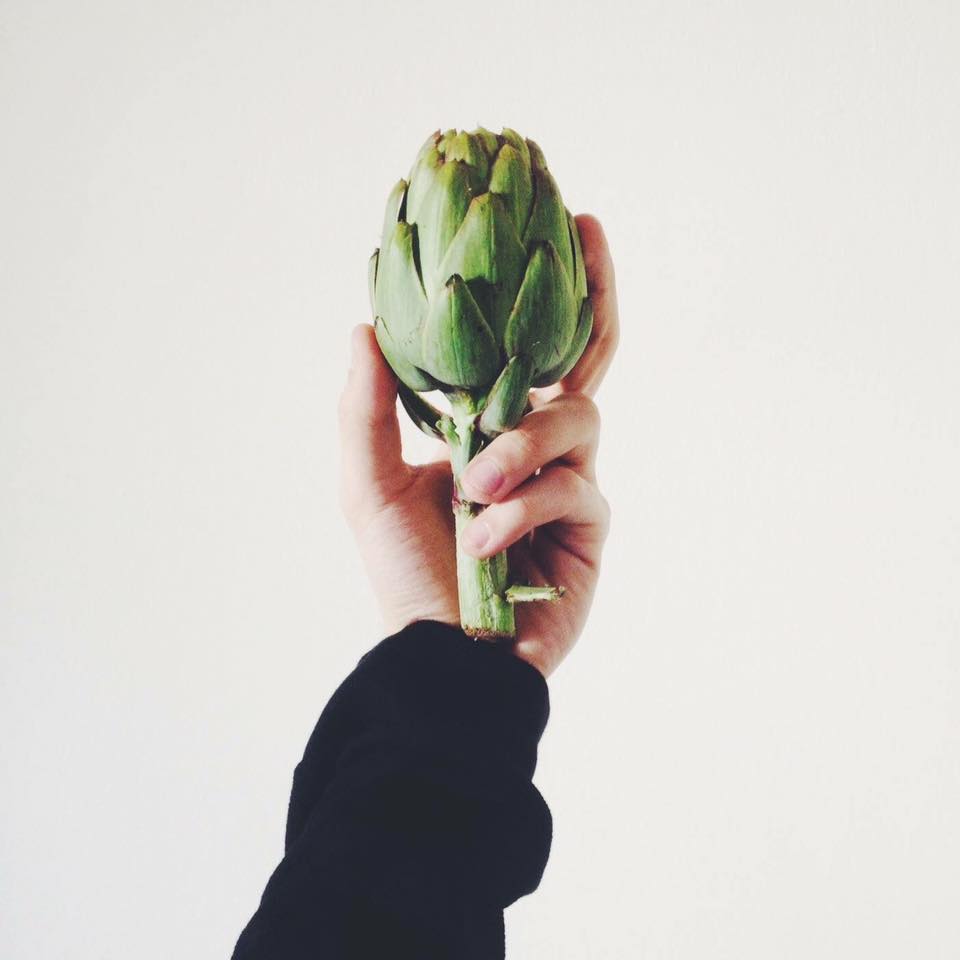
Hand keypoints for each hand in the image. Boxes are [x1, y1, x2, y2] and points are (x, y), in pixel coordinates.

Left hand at [338, 215, 618, 676]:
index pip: (533, 349)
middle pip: (586, 362)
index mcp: (493, 426)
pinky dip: (524, 506)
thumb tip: (363, 324)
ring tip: (473, 489)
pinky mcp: (591, 527)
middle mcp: (540, 446)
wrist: (441, 654)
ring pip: (576, 420)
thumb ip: (367, 409)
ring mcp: (572, 483)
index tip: (568, 223)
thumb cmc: (406, 572)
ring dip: (522, 447)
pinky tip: (483, 540)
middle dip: (593, 298)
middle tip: (582, 240)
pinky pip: (574, 489)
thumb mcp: (367, 484)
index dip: (559, 290)